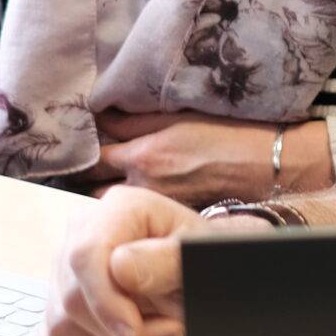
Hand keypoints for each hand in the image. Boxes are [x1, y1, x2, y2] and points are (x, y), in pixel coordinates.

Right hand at [38, 184, 265, 335]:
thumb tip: (119, 268)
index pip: (85, 255)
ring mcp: (63, 271)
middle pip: (72, 301)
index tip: (135, 332)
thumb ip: (166, 259)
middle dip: (124, 335)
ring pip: (60, 330)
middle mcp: (82, 234)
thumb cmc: (200, 257)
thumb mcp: (200, 253)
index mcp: (119, 210)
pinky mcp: (57, 306)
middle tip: (171, 331)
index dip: (106, 303)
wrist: (199, 268)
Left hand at [93, 110, 332, 204]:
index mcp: (144, 157)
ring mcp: (158, 208)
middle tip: (76, 173)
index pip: (91, 160)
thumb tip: (99, 116)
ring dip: (103, 199)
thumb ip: (135, 120)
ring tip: (98, 191)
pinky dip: (129, 210)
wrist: (269, 166)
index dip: (77, 154)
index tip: (65, 149)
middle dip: (83, 184)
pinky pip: (139, 216)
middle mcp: (146, 188)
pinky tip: (129, 204)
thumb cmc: (228, 134)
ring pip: (114, 208)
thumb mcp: (178, 116)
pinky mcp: (173, 219)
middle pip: (93, 193)